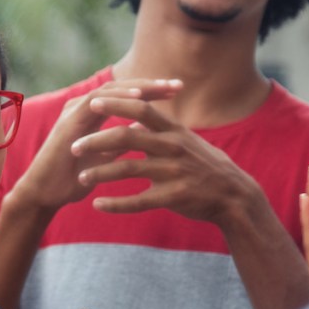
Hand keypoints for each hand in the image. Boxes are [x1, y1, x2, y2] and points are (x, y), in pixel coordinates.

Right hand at [11, 79, 179, 211]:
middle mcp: (82, 108)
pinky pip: (95, 102)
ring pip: (111, 90)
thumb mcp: (107, 158)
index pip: (126, 97)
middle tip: (178, 85)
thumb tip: (148, 129)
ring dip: (139, 88)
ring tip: (164, 87)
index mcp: (92, 115)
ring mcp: (73, 112)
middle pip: (121, 89)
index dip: (151, 93)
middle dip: (150, 85)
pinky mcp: (68, 121)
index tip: (176, 92)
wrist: (45, 194)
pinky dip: (118, 98)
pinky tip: (139, 98)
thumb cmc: (73, 179)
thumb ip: (124, 141)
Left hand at [72, 93, 258, 227]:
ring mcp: (173, 172)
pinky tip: (98, 205)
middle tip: (73, 146)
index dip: (117, 104)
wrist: (234, 196)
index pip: (142, 109)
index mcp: (174, 130)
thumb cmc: (205, 166)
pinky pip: (138, 201)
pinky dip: (116, 204)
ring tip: (81, 177)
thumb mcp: (186, 141)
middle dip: (96, 140)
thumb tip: (135, 120)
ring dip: (100, 173)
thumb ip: (160, 131)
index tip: (92, 102)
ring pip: (127, 169)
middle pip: (127, 137)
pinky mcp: (173, 197)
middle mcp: (173, 147)